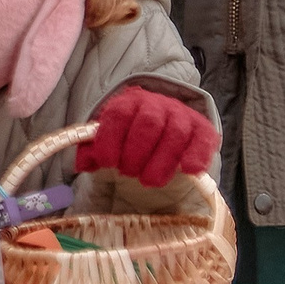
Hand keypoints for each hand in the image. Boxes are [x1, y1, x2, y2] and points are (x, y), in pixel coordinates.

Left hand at [74, 86, 218, 187]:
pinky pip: (202, 140)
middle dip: (136, 152)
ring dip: (161, 161)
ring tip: (148, 181)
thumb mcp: (109, 139)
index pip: (119, 114)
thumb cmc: (131, 136)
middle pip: (148, 123)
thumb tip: (82, 164)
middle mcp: (156, 104)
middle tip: (128, 173)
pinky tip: (187, 170)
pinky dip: (196, 155)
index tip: (106, 162)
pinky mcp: (203, 130)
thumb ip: (93, 149)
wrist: (164, 123)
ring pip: (175, 133)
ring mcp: (182, 115)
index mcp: (128, 102)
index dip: (110, 139)